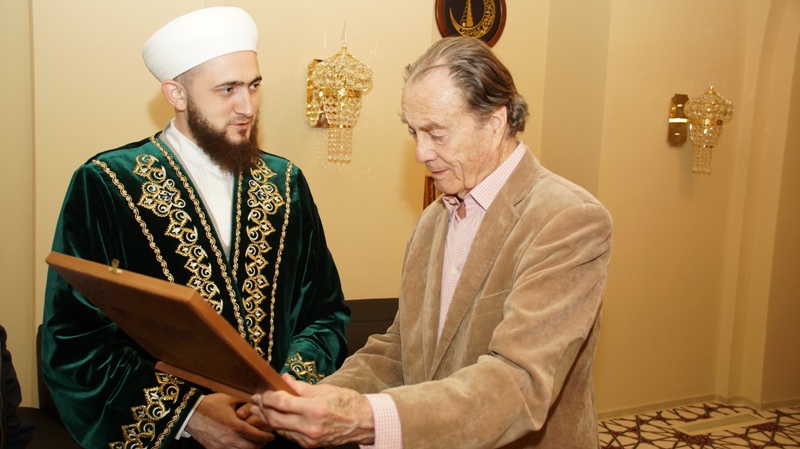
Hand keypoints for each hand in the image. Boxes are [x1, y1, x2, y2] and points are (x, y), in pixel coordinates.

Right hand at [186, 392, 274, 448]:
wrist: (189, 415)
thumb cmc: (208, 405)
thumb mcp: (229, 399)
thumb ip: (244, 401)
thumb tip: (257, 400)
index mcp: (235, 426)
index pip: (256, 435)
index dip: (266, 436)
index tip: (271, 435)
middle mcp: (230, 439)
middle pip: (252, 447)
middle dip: (261, 444)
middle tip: (265, 439)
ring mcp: (222, 446)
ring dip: (251, 448)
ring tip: (255, 442)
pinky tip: (240, 444)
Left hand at [251, 374, 374, 447]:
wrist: (364, 423)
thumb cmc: (348, 403)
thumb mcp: (325, 389)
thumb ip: (300, 387)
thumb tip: (283, 379)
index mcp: (315, 409)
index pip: (281, 403)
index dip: (268, 396)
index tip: (263, 390)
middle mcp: (310, 427)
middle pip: (275, 419)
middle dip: (262, 408)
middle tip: (257, 399)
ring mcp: (309, 439)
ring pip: (279, 429)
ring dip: (267, 418)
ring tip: (260, 407)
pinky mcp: (309, 445)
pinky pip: (288, 435)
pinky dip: (279, 425)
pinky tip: (275, 417)